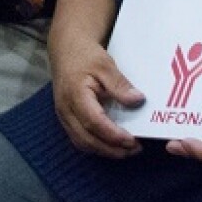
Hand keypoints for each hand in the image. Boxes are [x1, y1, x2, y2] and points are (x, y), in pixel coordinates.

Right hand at [51, 39, 144, 158]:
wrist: (66, 50)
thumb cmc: (85, 56)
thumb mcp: (105, 65)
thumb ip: (120, 84)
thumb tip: (137, 101)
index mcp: (75, 94)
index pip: (93, 122)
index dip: (113, 135)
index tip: (133, 140)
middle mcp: (66, 109)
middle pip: (86, 139)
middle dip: (111, 149)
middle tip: (135, 149)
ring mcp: (64, 115)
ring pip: (82, 143)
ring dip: (104, 151)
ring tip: (126, 150)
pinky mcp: (66, 118)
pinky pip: (79, 139)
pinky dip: (96, 146)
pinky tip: (111, 144)